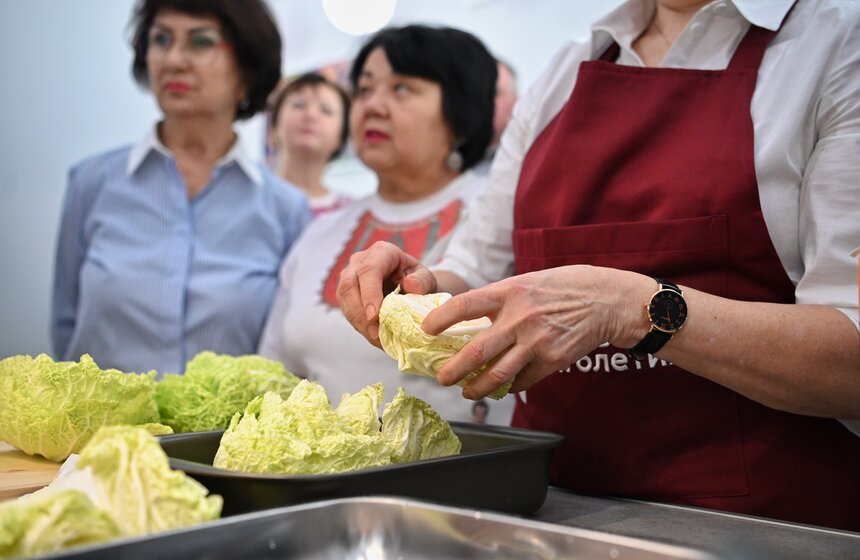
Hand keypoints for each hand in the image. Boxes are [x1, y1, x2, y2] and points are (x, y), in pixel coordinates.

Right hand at [336, 241, 437, 346]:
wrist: (409, 285)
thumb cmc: (417, 280)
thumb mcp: (426, 279)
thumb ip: (422, 281)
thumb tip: (410, 285)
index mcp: (381, 252)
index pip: (369, 270)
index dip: (369, 293)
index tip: (375, 316)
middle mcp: (360, 261)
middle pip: (349, 285)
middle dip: (360, 313)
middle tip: (375, 334)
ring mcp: (349, 276)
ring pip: (345, 300)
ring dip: (359, 323)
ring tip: (377, 339)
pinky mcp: (346, 294)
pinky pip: (347, 311)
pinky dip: (360, 326)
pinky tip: (374, 337)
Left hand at [422, 265, 652, 397]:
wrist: (606, 300)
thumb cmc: (563, 287)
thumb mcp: (527, 282)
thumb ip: (500, 300)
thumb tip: (467, 319)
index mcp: (510, 292)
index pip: (466, 305)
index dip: (441, 318)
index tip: (426, 330)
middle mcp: (520, 318)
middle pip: (476, 351)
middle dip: (453, 370)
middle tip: (441, 378)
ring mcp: (536, 342)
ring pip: (497, 375)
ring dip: (476, 388)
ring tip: (465, 392)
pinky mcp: (551, 361)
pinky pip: (521, 381)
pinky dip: (508, 387)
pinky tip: (500, 389)